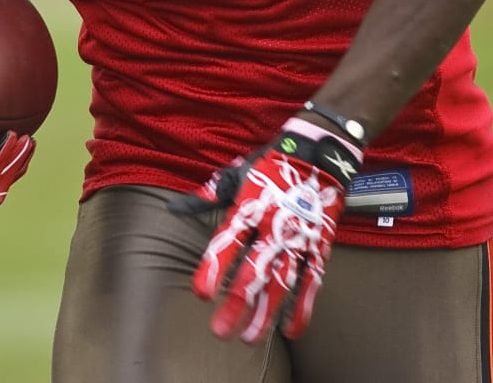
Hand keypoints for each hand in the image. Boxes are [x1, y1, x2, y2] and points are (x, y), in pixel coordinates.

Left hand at [174, 119, 363, 342]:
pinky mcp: (320, 246)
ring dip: (265, 313)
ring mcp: (299, 239)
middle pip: (253, 270)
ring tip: (249, 338)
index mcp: (249, 208)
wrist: (318, 154)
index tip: (201, 294)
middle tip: (220, 331)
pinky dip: (304, 307)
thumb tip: (172, 208)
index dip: (213, 268)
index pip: (227, 242)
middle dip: (236, 303)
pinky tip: (291, 331)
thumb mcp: (236, 177)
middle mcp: (273, 226)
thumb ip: (205, 198)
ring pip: (281, 283)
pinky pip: (312, 281)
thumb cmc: (269, 167)